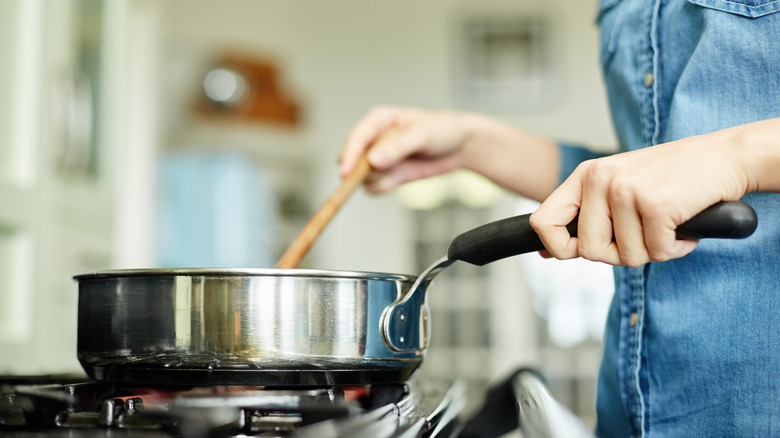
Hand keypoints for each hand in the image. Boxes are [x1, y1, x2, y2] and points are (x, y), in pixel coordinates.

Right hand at [340, 106, 475, 192]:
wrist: (460, 146)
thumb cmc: (442, 130)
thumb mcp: (421, 135)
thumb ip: (397, 148)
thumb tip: (373, 160)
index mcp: (378, 120)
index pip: (356, 138)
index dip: (349, 155)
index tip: (346, 173)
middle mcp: (373, 139)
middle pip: (352, 160)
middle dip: (362, 171)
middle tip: (382, 173)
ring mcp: (379, 159)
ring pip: (362, 177)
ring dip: (377, 179)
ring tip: (400, 171)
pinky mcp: (387, 174)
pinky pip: (374, 187)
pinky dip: (384, 187)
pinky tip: (400, 180)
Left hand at [528, 131, 750, 266]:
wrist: (725, 156)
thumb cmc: (671, 177)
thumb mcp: (617, 188)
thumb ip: (583, 217)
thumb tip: (546, 253)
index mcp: (586, 175)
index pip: (543, 222)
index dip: (557, 248)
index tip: (576, 253)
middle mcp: (600, 179)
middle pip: (589, 250)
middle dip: (620, 253)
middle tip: (644, 232)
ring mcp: (626, 190)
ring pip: (626, 256)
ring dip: (653, 250)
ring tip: (667, 221)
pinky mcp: (655, 205)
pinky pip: (657, 253)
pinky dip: (676, 247)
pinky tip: (683, 224)